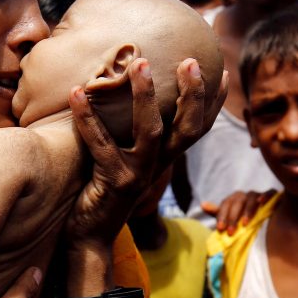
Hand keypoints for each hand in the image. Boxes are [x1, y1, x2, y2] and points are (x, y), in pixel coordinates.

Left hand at [67, 58, 227, 250]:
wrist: (87, 237)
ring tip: (140, 64)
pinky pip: (100, 145)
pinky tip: (75, 93)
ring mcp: (138, 175)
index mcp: (162, 159)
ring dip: (146, 96)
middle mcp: (157, 166)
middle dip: (194, 93)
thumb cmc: (99, 191)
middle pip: (187, 128)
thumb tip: (120, 94)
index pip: (197, 129)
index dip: (213, 103)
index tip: (222, 71)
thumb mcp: (122, 160)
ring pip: (151, 132)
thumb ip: (129, 136)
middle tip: (190, 61)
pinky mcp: (114, 183)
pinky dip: (87, 117)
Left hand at [201, 190, 276, 234]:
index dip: (222, 216)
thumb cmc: (244, 220)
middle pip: (237, 202)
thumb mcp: (230, 217)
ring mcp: (259, 195)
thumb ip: (218, 212)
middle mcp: (246, 195)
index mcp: (234, 199)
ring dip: (248, 210)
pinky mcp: (274, 196)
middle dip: (233, 217)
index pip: (226, 204)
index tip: (220, 229)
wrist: (267, 222)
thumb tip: (202, 205)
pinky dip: (266, 195)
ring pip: (252, 197)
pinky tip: (262, 202)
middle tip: (231, 232)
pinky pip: (271, 192)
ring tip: (245, 223)